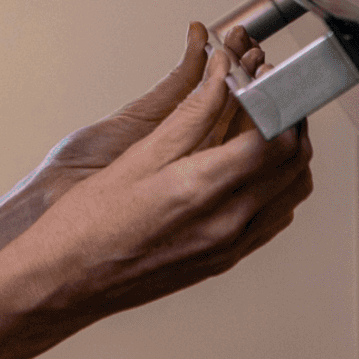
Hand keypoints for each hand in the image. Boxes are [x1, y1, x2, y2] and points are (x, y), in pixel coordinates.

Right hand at [7, 39, 313, 322]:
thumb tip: (220, 76)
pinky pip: (273, 216)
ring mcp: (229, 246)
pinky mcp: (225, 259)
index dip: (276, 98)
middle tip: (266, 92)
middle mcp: (226, 224)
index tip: (261, 78)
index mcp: (203, 190)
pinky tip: (248, 166)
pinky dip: (276, 184)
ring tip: (260, 123)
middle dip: (288, 118)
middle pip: (293, 161)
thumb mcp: (139, 154)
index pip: (274, 137)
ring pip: (292, 190)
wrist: (66, 281)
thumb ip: (190, 113)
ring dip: (288, 151)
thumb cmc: (88, 223)